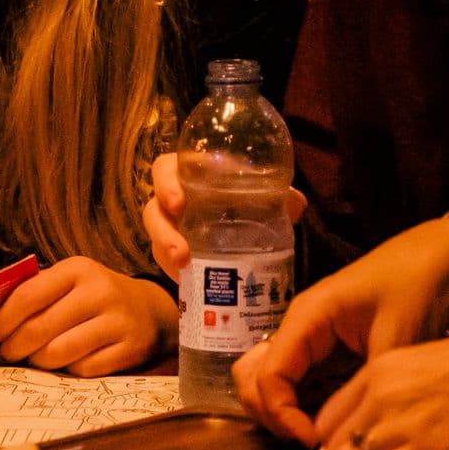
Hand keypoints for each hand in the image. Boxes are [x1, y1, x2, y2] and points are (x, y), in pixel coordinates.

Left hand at [0, 257, 174, 376]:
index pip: (28, 295)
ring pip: (59, 353)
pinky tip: (64, 365)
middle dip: (15, 347)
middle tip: (6, 355)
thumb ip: (35, 290)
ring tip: (32, 360)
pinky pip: (83, 370)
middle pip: (40, 328)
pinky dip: (67, 371)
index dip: (4, 319)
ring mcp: (117, 322)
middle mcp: (99, 292)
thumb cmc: (95, 295)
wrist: (150, 311)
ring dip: (38, 362)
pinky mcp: (129, 350)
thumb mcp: (70, 280)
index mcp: (78, 269)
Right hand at [143, 151, 305, 279]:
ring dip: (166, 250)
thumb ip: (280, 195)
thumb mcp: (265, 193)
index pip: (165, 169)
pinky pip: (163, 259)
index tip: (180, 203)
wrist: (249, 220)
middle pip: (153, 207)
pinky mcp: (172, 248)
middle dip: (162, 228)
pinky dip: (174, 270)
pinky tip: (187, 279)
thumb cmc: (248, 196)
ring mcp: (170, 224)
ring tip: (183, 265)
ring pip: (155, 237)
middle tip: (182, 249)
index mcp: (189, 173)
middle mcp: (173, 197)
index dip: (166, 183)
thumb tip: (295, 202)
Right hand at [233, 216, 448, 447]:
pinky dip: (298, 404)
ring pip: (266, 379)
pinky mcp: (325, 347)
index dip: (282, 415)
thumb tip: (351, 432)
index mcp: (307, 318)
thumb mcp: (398, 336)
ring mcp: (308, 337)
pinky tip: (328, 422)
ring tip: (315, 436)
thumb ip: (369, 383)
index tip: (315, 442)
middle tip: (309, 442)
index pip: (268, 375)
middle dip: (270, 415)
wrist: (440, 254)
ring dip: (279, 411)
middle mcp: (298, 327)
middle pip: (251, 377)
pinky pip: (294, 379)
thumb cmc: (417, 284)